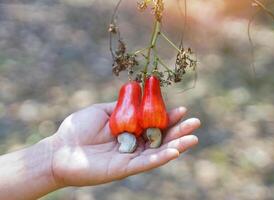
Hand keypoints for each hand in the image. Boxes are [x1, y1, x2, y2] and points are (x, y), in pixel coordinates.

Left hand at [50, 102, 200, 186]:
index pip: (154, 124)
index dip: (169, 117)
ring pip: (158, 152)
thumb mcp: (103, 111)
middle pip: (161, 138)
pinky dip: (160, 158)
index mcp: (130, 130)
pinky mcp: (123, 169)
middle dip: (179, 131)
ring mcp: (130, 157)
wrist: (59, 149)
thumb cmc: (78, 128)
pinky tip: (175, 151)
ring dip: (177, 145)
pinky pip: (145, 164)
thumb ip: (122, 106)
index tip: (182, 109)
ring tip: (194, 137)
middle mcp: (134, 144)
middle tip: (195, 122)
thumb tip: (139, 93)